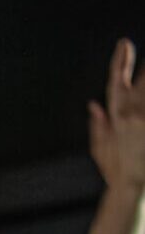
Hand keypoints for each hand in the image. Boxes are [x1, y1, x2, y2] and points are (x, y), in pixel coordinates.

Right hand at [88, 38, 144, 190]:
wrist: (137, 189)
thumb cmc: (119, 174)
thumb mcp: (101, 150)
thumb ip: (98, 126)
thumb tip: (94, 106)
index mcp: (116, 116)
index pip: (116, 80)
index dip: (120, 60)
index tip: (125, 43)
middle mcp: (135, 113)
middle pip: (143, 80)